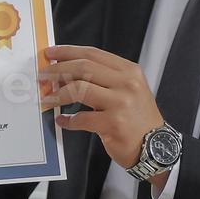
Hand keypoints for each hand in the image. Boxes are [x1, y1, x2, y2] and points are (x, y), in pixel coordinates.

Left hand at [40, 45, 163, 168]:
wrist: (157, 146)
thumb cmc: (138, 119)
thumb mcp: (129, 90)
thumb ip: (105, 79)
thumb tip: (68, 72)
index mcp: (129, 71)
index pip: (93, 54)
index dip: (68, 52)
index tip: (50, 54)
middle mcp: (127, 83)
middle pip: (83, 68)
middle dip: (57, 70)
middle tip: (42, 76)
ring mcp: (121, 103)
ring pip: (79, 89)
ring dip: (57, 95)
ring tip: (47, 100)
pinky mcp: (113, 124)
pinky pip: (81, 119)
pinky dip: (68, 120)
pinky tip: (63, 121)